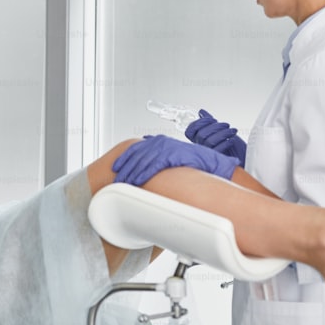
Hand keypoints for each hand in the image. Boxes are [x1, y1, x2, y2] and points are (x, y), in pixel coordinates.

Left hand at [112, 135, 239, 186]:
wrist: (210, 162)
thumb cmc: (191, 162)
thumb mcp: (171, 157)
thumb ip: (159, 159)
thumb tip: (148, 167)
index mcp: (158, 142)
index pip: (136, 149)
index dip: (124, 158)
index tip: (115, 167)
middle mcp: (160, 142)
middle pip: (136, 155)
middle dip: (125, 168)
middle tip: (117, 180)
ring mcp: (165, 147)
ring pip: (142, 161)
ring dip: (131, 172)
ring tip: (124, 182)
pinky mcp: (171, 154)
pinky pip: (153, 165)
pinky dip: (143, 173)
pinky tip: (136, 180)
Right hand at [184, 109, 246, 166]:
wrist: (243, 155)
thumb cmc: (233, 144)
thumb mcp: (220, 129)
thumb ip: (210, 122)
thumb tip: (201, 112)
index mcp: (200, 139)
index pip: (190, 131)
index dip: (199, 123)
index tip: (212, 119)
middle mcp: (202, 146)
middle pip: (201, 135)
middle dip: (215, 127)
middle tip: (226, 125)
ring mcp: (208, 153)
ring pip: (209, 141)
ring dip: (223, 134)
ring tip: (232, 131)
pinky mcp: (216, 159)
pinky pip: (217, 150)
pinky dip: (225, 143)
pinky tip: (231, 140)